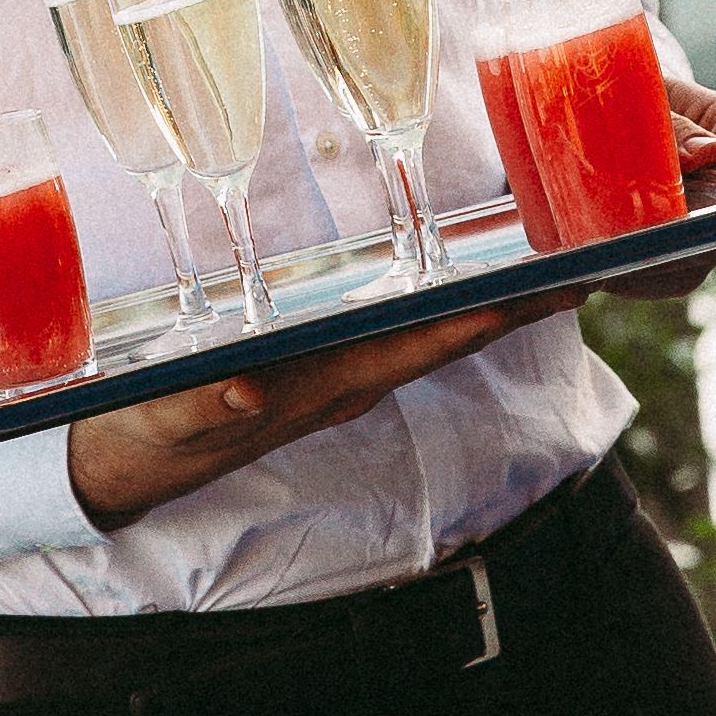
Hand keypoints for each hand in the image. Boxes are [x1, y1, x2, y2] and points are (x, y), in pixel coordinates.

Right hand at [67, 297, 564, 523]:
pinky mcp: (321, 362)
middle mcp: (346, 378)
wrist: (126, 462)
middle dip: (519, 299)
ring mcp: (338, 371)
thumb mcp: (161, 418)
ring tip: (552, 255)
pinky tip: (474, 274)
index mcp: (323, 384)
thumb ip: (200, 403)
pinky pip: (400, 325)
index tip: (552, 283)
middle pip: (451, 332)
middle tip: (589, 253)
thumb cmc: (146, 431)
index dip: (488, 314)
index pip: (423, 343)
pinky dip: (446, 298)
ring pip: (432, 328)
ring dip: (493, 297)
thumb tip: (247, 387)